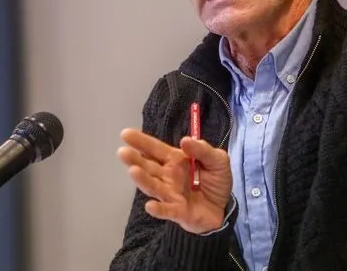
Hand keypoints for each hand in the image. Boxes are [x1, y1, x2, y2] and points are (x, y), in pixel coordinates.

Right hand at [117, 128, 232, 233]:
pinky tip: (150, 206)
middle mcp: (167, 176)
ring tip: (133, 171)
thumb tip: (185, 140)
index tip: (125, 134)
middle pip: (148, 167)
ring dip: (142, 180)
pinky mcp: (178, 212)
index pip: (155, 149)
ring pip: (153, 186)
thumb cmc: (216, 180)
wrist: (223, 207)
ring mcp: (170, 194)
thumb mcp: (217, 160)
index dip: (141, 141)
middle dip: (135, 159)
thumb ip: (202, 149)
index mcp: (175, 160)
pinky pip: (166, 210)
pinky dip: (158, 209)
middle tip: (123, 152)